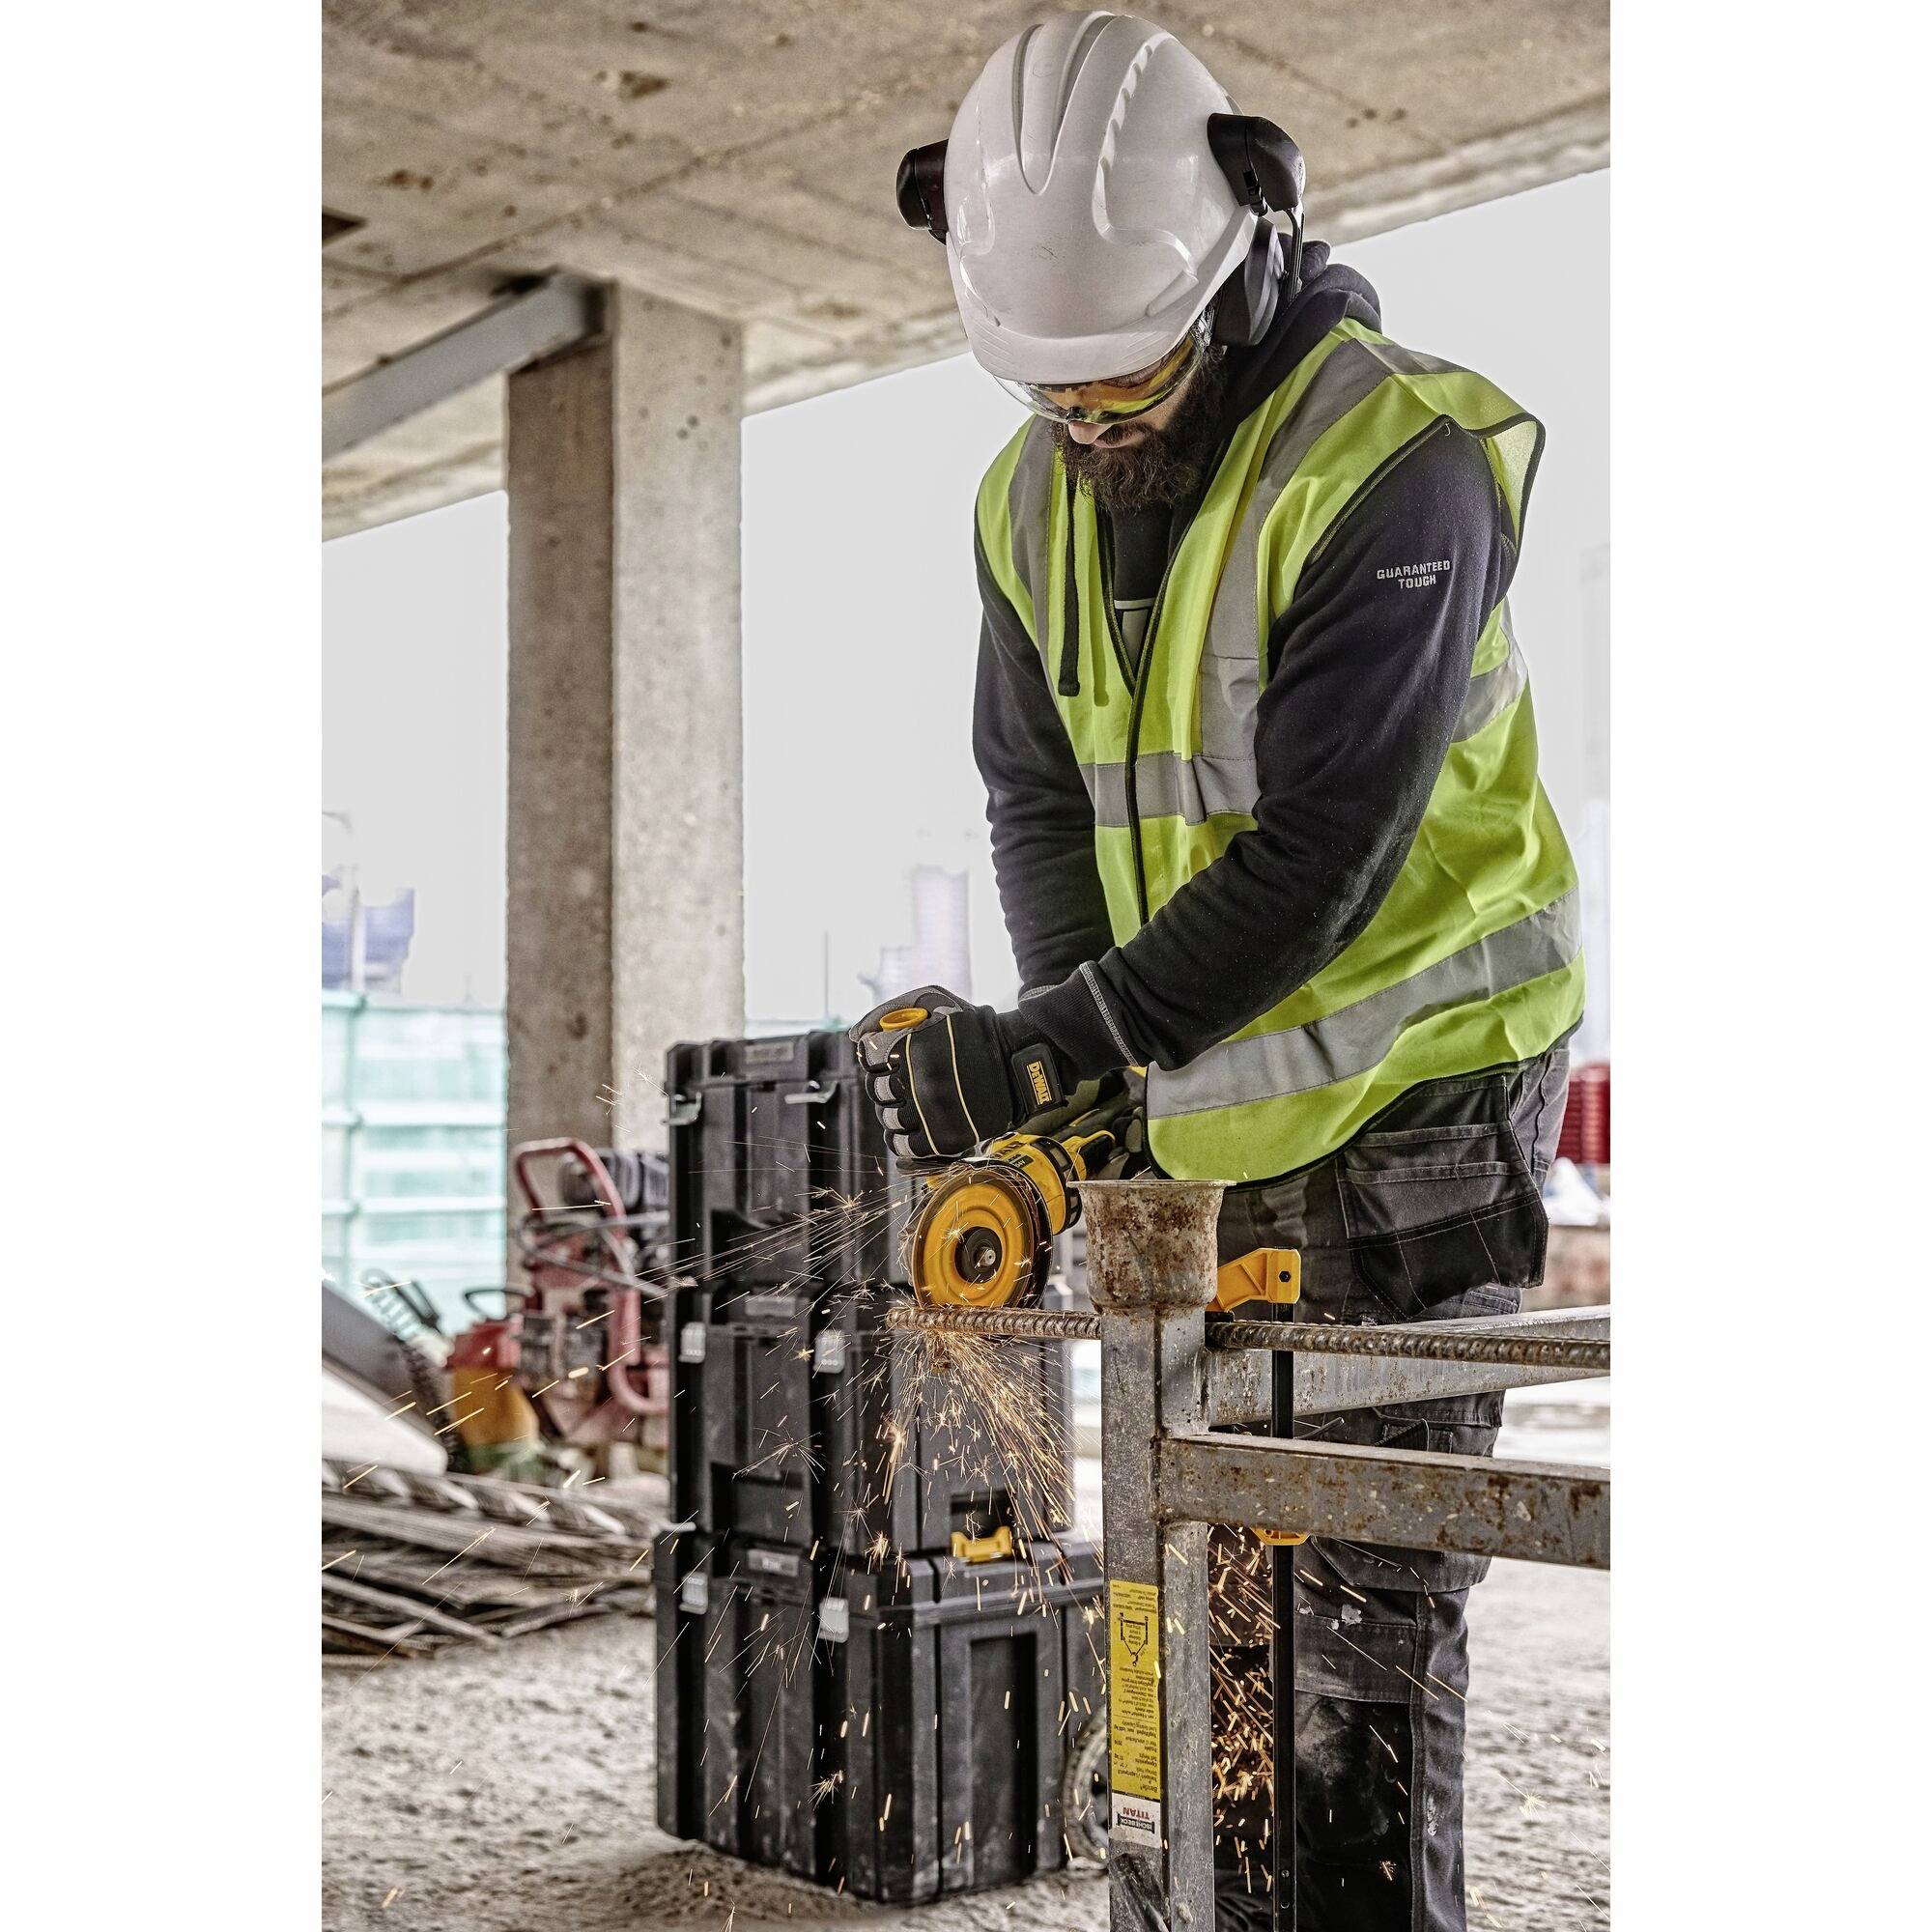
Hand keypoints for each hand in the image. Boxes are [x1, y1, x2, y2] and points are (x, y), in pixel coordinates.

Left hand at [850, 986, 1065, 1168]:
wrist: (1016, 1064)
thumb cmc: (973, 1029)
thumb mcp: (934, 1000)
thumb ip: (889, 1011)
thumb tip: (855, 1037)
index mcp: (914, 1048)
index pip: (870, 1059)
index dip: (876, 1058)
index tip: (889, 1059)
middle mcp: (920, 1083)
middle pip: (877, 1089)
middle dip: (885, 1083)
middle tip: (903, 1080)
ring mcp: (932, 1113)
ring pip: (887, 1118)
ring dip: (893, 1109)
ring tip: (911, 1101)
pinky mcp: (943, 1138)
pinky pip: (902, 1144)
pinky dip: (901, 1135)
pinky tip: (912, 1122)